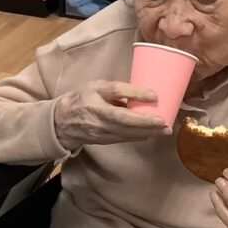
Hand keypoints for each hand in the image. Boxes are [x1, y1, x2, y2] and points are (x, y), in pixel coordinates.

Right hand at [54, 80, 168, 150]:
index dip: (135, 93)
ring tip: (164, 130)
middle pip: (124, 119)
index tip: (154, 95)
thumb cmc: (82, 99)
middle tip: (165, 122)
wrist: (62, 122)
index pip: (115, 92)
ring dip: (147, 132)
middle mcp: (96, 114)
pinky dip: (138, 137)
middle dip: (146, 122)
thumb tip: (142, 93)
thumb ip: (117, 89)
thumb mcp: (96, 87)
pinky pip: (123, 138)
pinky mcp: (103, 140)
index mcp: (94, 96)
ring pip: (126, 132)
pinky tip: (150, 134)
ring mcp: (99, 130)